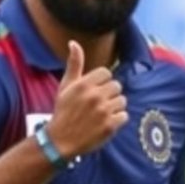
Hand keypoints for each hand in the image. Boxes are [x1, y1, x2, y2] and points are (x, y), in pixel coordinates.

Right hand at [46, 40, 127, 158]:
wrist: (60, 141)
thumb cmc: (63, 111)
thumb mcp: (65, 86)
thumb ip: (74, 64)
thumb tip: (74, 42)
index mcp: (84, 84)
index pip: (106, 73)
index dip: (102, 82)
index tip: (95, 90)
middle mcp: (94, 96)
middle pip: (116, 86)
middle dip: (110, 93)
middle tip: (99, 103)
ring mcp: (103, 111)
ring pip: (122, 101)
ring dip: (115, 106)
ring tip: (103, 112)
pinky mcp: (109, 126)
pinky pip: (124, 116)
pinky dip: (118, 119)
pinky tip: (106, 122)